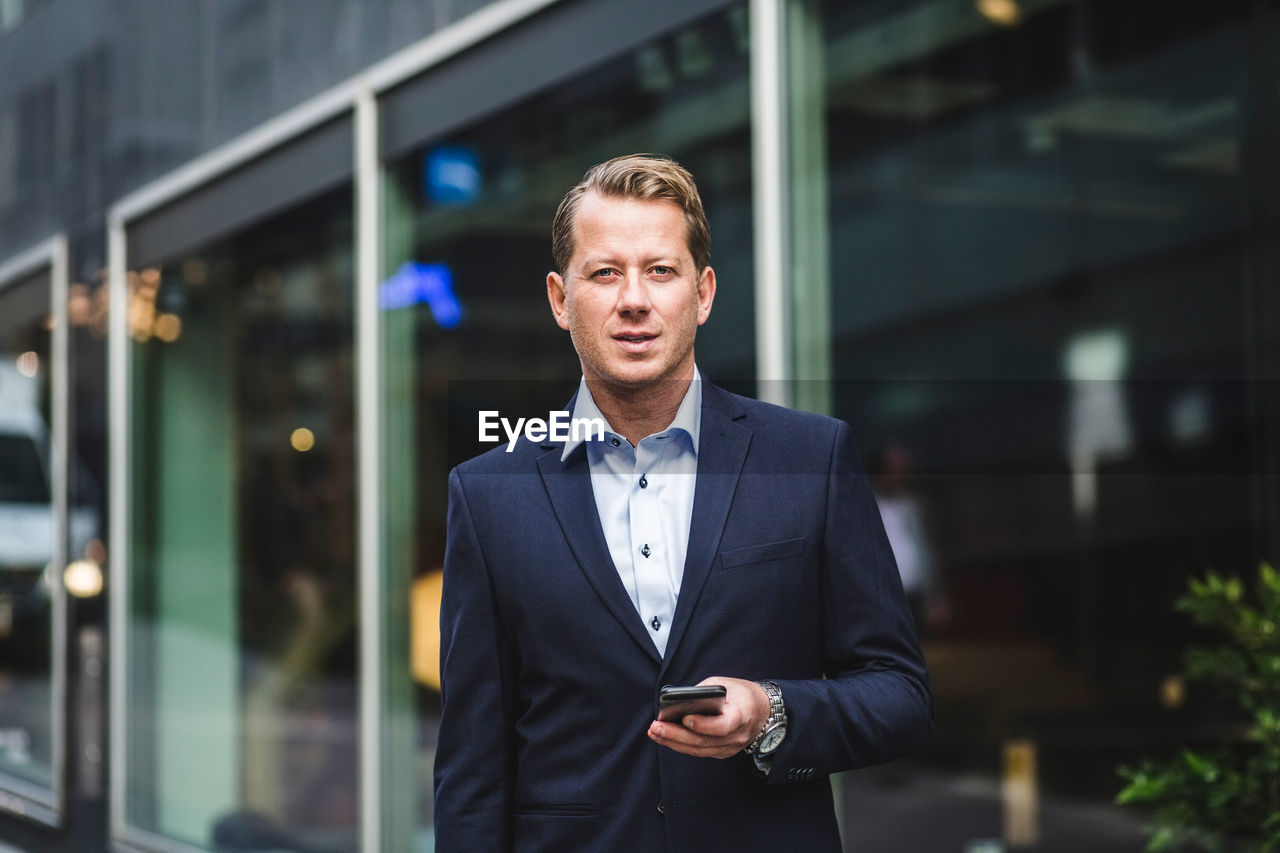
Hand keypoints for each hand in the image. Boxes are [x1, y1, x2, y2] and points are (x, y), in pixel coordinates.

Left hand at [647, 676, 768, 758]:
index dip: (703, 724)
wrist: (761, 710)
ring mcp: (730, 747)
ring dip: (674, 742)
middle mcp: (737, 735)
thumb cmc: (739, 693)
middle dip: (676, 735)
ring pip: (699, 750)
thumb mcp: (723, 684)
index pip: (722, 725)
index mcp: (741, 715)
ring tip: (655, 732)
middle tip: (656, 727)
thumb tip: (677, 702)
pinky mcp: (723, 752)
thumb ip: (703, 693)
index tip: (684, 718)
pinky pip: (700, 751)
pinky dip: (682, 745)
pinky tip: (666, 738)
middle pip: (704, 741)